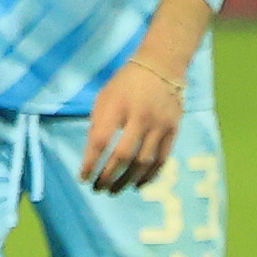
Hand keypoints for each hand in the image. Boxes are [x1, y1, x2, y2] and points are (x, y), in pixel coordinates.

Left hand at [80, 62, 183, 193]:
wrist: (162, 67)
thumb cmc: (125, 84)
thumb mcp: (104, 98)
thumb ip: (98, 124)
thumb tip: (93, 155)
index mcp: (117, 107)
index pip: (100, 141)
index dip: (90, 162)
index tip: (83, 178)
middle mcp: (140, 117)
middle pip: (123, 155)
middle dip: (108, 176)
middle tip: (98, 188)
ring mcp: (160, 124)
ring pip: (144, 161)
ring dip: (127, 180)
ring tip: (114, 190)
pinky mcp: (174, 130)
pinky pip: (163, 159)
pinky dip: (150, 175)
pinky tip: (138, 184)